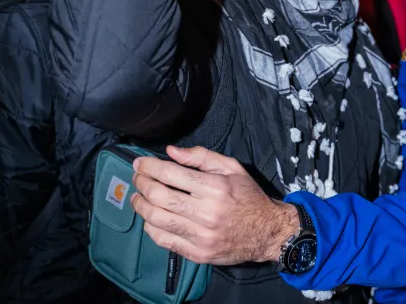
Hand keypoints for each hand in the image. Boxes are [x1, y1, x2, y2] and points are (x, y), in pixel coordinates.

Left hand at [130, 146, 299, 264]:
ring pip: (157, 220)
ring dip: (140, 206)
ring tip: (137, 197)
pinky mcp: (198, 254)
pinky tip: (149, 218)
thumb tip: (171, 152)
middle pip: (160, 197)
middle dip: (142, 184)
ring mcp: (201, 236)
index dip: (150, 167)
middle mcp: (207, 213)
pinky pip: (165, 241)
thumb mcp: (232, 168)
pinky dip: (151, 228)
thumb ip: (201, 157)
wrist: (268, 232)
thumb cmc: (248, 196)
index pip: (171, 174)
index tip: (140, 163)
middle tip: (137, 177)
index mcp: (215, 188)